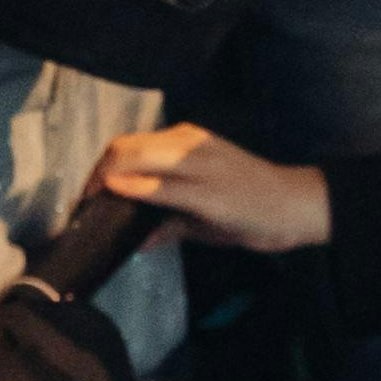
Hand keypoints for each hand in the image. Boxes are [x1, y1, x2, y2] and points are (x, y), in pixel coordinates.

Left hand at [88, 123, 330, 255]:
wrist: (294, 204)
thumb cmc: (250, 203)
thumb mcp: (204, 207)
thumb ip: (169, 219)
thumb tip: (136, 240)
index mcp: (187, 140)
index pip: (131, 143)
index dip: (103, 166)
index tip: (91, 192)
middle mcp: (189, 143)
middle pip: (125, 146)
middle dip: (97, 174)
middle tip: (86, 202)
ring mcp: (199, 165)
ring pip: (137, 158)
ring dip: (108, 181)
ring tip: (95, 206)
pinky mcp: (208, 193)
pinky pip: (160, 188)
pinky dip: (134, 191)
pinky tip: (119, 198)